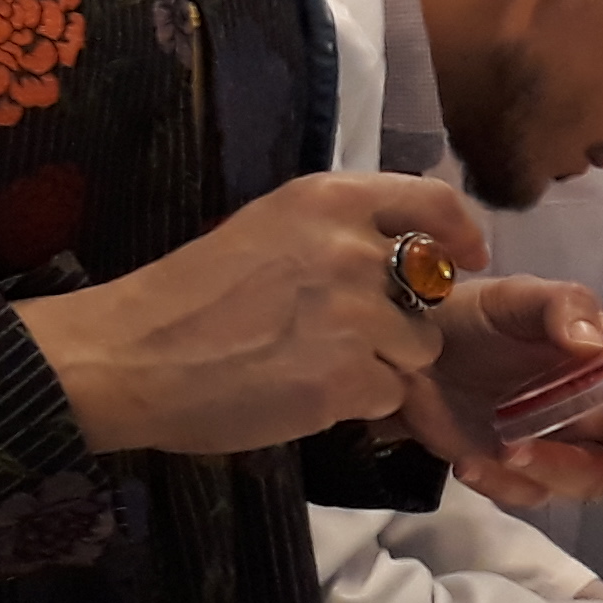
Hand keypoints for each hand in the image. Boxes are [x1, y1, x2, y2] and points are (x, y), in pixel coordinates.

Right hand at [12, 173, 485, 457]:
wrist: (132, 356)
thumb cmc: (188, 296)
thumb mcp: (266, 231)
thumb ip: (334, 233)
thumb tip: (399, 253)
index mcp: (328, 200)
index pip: (433, 201)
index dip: (460, 233)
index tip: (470, 256)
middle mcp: (352, 249)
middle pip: (430, 289)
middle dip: (405, 318)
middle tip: (356, 336)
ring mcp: (357, 316)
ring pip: (418, 348)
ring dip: (384, 364)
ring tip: (318, 366)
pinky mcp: (350, 379)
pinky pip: (390, 394)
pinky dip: (359, 403)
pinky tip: (308, 395)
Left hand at [394, 275, 602, 498]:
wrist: (409, 355)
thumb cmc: (474, 318)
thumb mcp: (515, 297)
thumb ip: (560, 306)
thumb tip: (593, 345)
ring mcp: (566, 447)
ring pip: (594, 480)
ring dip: (560, 469)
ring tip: (508, 447)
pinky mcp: (524, 476)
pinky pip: (533, 496)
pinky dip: (505, 484)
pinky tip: (471, 462)